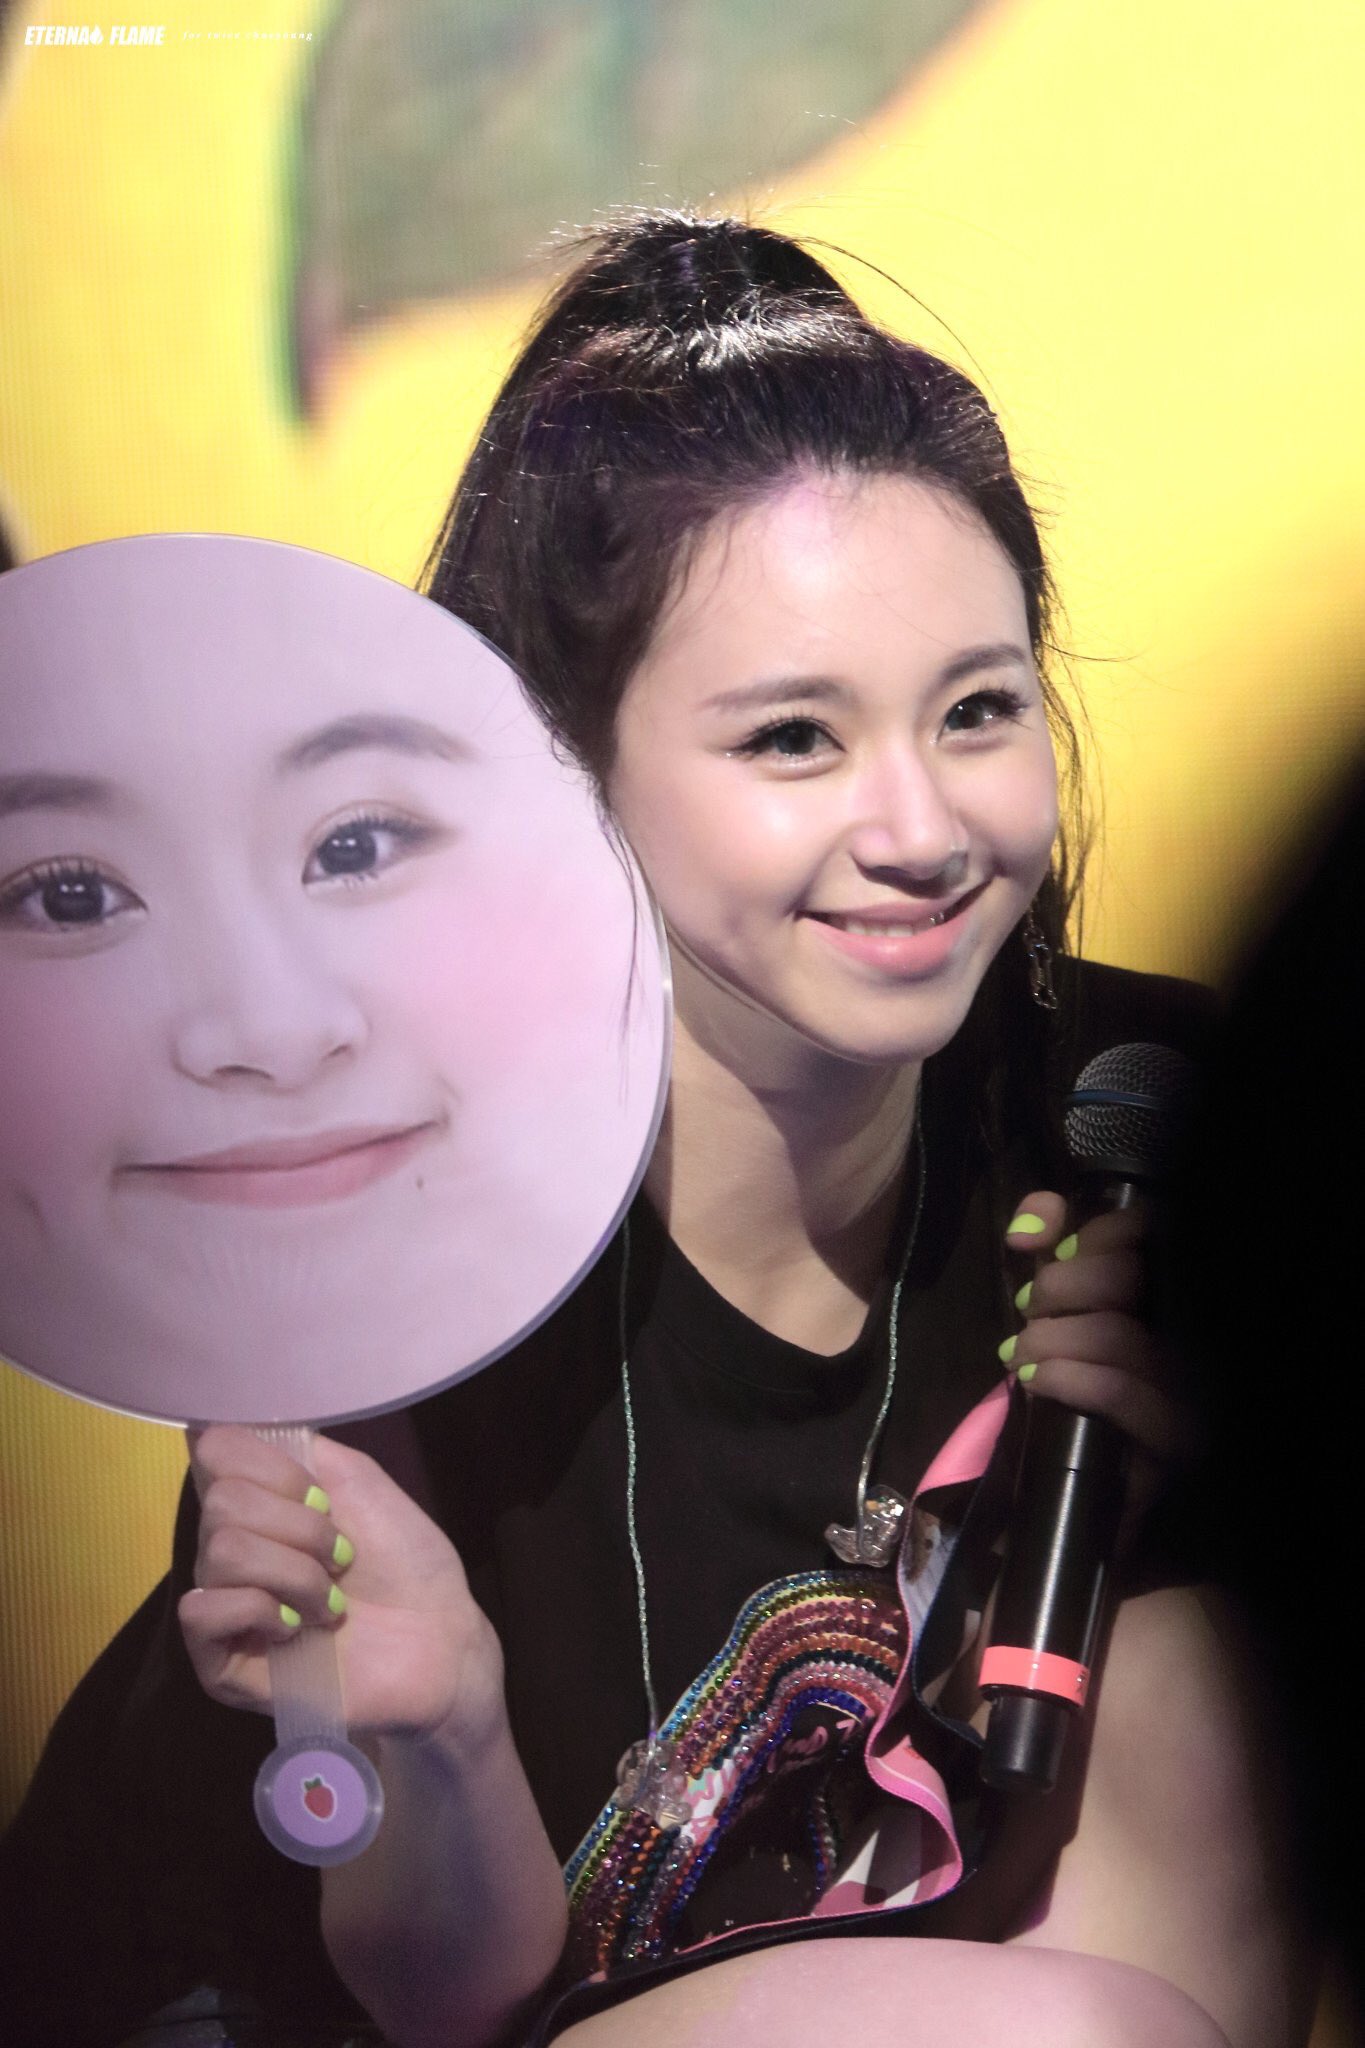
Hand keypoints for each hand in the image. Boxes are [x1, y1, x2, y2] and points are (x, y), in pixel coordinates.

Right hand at [179, 1426, 502, 1744]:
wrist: (438, 1640)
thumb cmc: (406, 1562)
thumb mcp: (359, 1481)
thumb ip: (300, 1448)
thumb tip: (236, 1424)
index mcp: (260, 1503)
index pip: (215, 1450)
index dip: (272, 1467)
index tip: (321, 1497)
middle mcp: (231, 1548)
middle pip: (221, 1502)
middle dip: (300, 1528)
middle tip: (339, 1559)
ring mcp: (223, 1607)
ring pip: (222, 1552)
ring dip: (295, 1574)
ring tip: (329, 1605)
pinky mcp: (219, 1665)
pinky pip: (201, 1612)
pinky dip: (258, 1611)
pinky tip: (293, 1630)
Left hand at [1001, 1192, 1198, 1518]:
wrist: (1089, 1501)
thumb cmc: (1078, 1402)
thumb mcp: (1060, 1324)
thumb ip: (1050, 1262)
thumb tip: (1028, 1225)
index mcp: (1167, 1298)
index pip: (1143, 1234)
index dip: (1091, 1228)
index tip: (1032, 1243)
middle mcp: (1190, 1335)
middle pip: (1124, 1278)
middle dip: (1057, 1289)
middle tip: (1029, 1316)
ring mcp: (1192, 1388)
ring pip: (1115, 1334)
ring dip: (1050, 1340)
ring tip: (1023, 1360)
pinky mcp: (1176, 1440)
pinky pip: (1117, 1391)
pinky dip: (1068, 1379)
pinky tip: (1040, 1383)